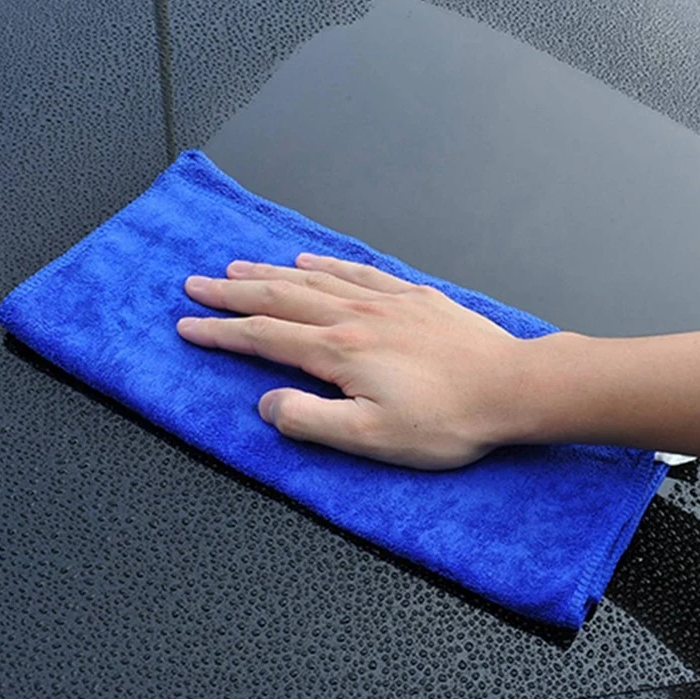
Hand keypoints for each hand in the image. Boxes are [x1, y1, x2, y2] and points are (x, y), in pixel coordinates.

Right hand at [176, 253, 544, 468]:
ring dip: (270, 272)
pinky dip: (326, 264)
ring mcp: (385, 301)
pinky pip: (357, 271)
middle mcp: (355, 316)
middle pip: (279, 297)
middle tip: (197, 285)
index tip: (189, 325)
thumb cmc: (447, 419)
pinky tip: (310, 260)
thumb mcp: (372, 438)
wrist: (511, 387)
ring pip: (312, 280)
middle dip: (232, 292)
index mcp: (339, 351)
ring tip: (238, 265)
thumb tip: (269, 404)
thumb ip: (312, 420)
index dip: (221, 331)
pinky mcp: (412, 297)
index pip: (264, 336)